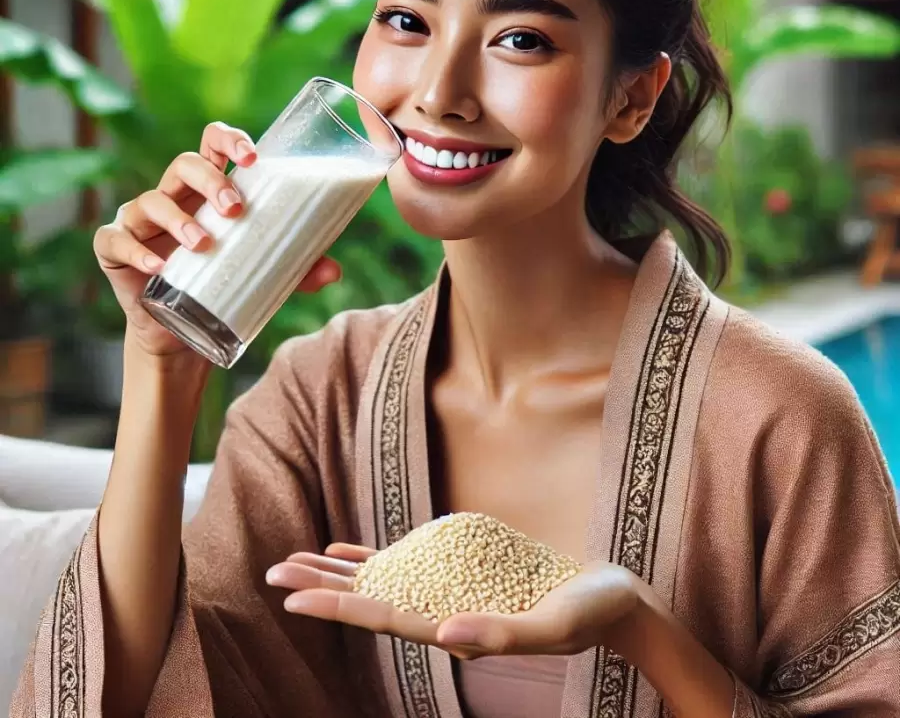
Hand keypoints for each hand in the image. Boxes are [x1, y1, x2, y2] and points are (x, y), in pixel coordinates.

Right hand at [93, 121, 340, 357]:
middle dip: (210, 179)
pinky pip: (117, 240)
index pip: (213, 145)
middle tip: (235, 208)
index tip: (252, 156)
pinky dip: (137, 250)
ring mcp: (140, 219)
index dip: (229, 140)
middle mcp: (174, 196)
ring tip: (203, 243)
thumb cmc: (224, 286)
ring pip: (152, 200)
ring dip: (179, 219)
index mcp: (208, 190)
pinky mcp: (114, 248)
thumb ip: (298, 269)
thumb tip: (335, 271)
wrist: (181, 334)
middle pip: (184, 164)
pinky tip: (159, 265)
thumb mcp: (264, 276)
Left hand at [266, 543, 640, 659]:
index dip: (338, 608)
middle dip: (322, 587)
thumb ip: (502, 634)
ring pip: (380, 581)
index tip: (293, 599)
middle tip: (272, 572)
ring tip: (294, 559)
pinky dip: (372, 557)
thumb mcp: (554, 626)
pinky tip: (344, 551)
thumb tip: (443, 635)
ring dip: (337, 572)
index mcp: (457, 628)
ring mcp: (449, 590)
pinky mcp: (460, 571)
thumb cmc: (588, 613)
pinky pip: (406, 564)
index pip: (386, 619)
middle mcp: (443, 612)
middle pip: (371, 601)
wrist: (608, 599)